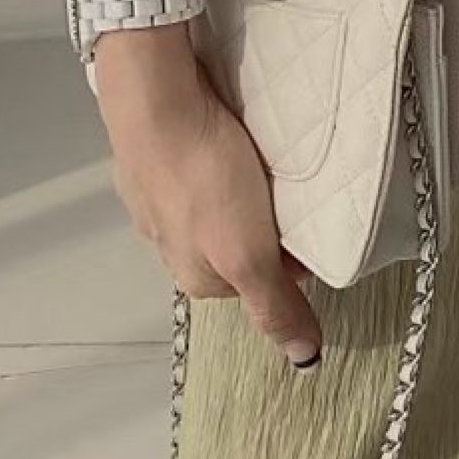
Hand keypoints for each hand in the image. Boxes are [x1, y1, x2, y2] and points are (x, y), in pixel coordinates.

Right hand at [92, 24, 323, 368]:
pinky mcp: (155, 156)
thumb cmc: (201, 174)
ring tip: (252, 160)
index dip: (291, 256)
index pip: (260, 283)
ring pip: (214, 207)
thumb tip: (303, 359)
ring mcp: (157, 199)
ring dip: (238, 188)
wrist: (155, 100)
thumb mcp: (250, 255)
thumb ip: (275, 305)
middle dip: (262, 223)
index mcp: (195, 277)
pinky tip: (224, 138)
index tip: (304, 227)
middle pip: (236, 246)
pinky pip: (196, 166)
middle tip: (280, 190)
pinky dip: (214, 157)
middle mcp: (170, 245)